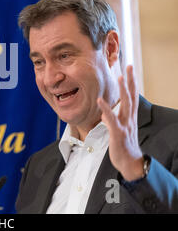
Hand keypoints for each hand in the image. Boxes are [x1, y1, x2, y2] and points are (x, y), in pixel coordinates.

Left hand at [97, 65, 143, 180]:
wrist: (130, 163)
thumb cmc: (123, 146)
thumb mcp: (117, 130)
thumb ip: (112, 120)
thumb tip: (105, 113)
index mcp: (129, 117)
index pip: (132, 97)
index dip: (131, 83)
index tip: (130, 70)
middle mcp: (129, 119)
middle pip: (131, 96)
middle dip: (130, 81)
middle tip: (129, 67)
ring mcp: (124, 125)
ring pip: (125, 105)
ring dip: (123, 91)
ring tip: (120, 77)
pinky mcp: (117, 133)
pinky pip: (111, 120)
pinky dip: (106, 110)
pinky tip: (100, 100)